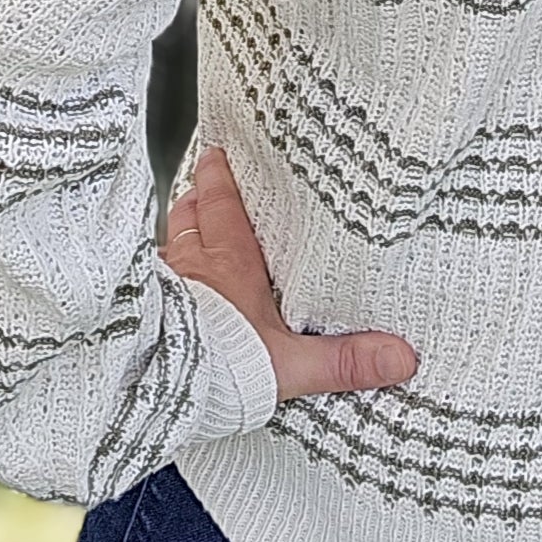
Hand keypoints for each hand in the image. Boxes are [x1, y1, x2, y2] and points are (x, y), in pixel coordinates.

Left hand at [161, 144, 417, 398]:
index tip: (221, 152)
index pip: (223, 203)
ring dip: (176, 233)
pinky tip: (159, 286)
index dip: (221, 176)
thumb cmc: (221, 367)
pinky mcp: (144, 313)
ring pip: (168, 244)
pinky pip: (149, 280)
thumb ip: (345, 359)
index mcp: (230, 262)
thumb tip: (398, 356)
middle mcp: (192, 265)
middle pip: (190, 214)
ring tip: (184, 226)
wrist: (160, 390)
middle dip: (198, 196)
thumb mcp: (293, 363)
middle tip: (204, 182)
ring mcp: (165, 287)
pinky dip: (156, 274)